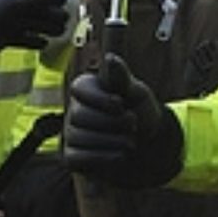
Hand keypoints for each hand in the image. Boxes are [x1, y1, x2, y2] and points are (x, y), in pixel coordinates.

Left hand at [0, 0, 68, 62]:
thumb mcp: (20, 0)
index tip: (64, 3)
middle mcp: (16, 4)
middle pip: (41, 8)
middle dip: (54, 14)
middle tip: (65, 21)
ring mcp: (11, 21)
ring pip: (35, 23)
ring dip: (48, 27)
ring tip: (58, 33)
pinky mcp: (6, 37)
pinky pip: (25, 38)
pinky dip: (35, 40)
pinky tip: (43, 44)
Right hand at [64, 52, 182, 188]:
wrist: (147, 141)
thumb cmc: (138, 109)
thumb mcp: (136, 91)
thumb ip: (122, 77)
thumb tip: (110, 58)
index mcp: (86, 88)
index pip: (78, 89)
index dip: (99, 98)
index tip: (120, 104)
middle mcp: (73, 109)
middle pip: (77, 115)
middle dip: (109, 121)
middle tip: (132, 122)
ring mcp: (70, 134)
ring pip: (79, 138)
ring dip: (111, 141)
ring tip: (130, 140)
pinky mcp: (72, 157)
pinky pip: (78, 158)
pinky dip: (103, 157)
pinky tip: (120, 154)